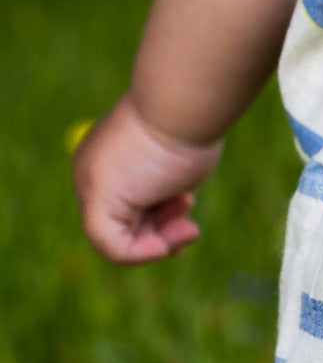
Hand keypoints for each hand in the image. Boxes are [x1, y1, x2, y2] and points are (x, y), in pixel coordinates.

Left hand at [72, 93, 222, 264]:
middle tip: (191, 229)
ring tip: (189, 228)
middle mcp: (94, 174)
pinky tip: (167, 245)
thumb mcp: (178, 162)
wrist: (179, 108)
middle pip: (123, 227)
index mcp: (110, 161)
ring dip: (161, 244)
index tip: (189, 209)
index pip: (126, 208)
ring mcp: (92, 188)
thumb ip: (168, 185)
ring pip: (118, 242)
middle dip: (162, 235)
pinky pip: (112, 248)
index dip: (160, 221)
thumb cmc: (185, 129)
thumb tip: (175, 203)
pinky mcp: (98, 202)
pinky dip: (142, 255)